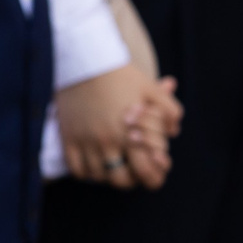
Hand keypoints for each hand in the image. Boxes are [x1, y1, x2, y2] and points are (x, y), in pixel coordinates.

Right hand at [57, 67, 174, 188]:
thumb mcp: (152, 90)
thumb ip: (170, 112)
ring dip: (108, 175)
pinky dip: (86, 172)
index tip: (154, 167)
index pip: (146, 172)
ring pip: (98, 177)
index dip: (154, 176)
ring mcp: (86, 142)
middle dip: (132, 178)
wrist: (85, 61)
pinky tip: (93, 161)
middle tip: (134, 167)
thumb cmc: (122, 76)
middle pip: (121, 181)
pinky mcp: (69, 138)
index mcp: (130, 134)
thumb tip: (174, 132)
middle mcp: (108, 142)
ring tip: (113, 163)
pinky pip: (76, 169)